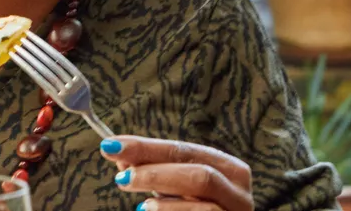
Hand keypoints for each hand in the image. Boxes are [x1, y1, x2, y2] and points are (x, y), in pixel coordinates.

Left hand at [101, 136, 253, 210]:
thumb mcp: (173, 189)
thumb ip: (152, 171)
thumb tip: (120, 156)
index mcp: (228, 170)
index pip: (185, 151)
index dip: (147, 147)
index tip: (112, 145)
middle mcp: (239, 193)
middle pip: (201, 176)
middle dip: (157, 174)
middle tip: (122, 177)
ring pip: (206, 208)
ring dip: (167, 206)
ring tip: (141, 207)